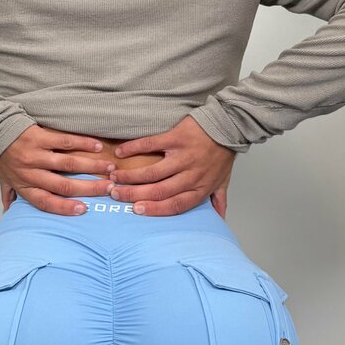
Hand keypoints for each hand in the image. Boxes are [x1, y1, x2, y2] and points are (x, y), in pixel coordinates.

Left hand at [0, 125, 116, 215]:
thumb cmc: (0, 155)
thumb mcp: (3, 179)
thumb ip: (9, 196)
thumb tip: (8, 215)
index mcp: (23, 185)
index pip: (45, 202)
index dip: (64, 208)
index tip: (84, 209)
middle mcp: (30, 172)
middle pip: (62, 185)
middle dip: (88, 188)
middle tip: (108, 188)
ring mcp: (35, 154)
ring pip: (67, 164)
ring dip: (91, 167)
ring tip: (108, 169)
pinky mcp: (39, 136)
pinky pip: (65, 141)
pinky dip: (83, 144)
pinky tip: (97, 146)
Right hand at [107, 115, 235, 216]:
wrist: (229, 125)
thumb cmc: (223, 154)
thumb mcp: (223, 180)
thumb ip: (219, 200)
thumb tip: (219, 220)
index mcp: (201, 188)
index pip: (176, 205)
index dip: (155, 209)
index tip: (137, 210)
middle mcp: (191, 175)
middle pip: (159, 191)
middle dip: (134, 195)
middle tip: (116, 194)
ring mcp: (183, 156)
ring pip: (152, 172)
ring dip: (130, 176)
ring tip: (115, 177)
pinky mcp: (176, 137)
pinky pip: (150, 145)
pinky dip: (133, 149)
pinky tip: (121, 153)